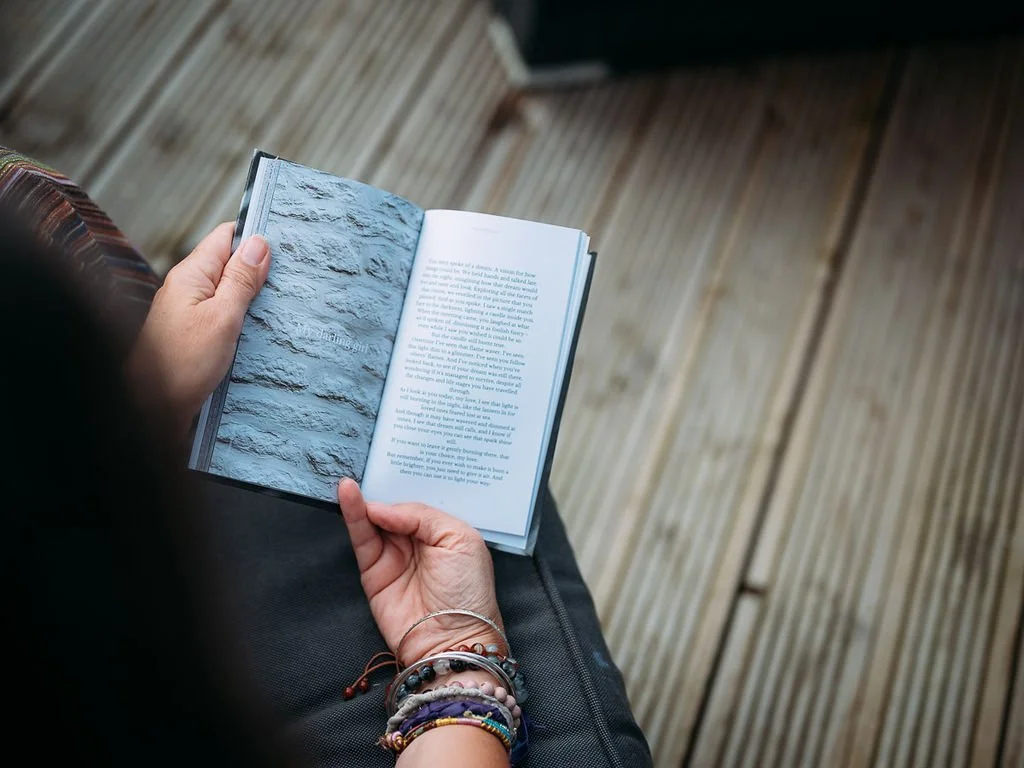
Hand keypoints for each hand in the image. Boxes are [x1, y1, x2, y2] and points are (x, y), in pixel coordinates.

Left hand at [128, 223, 269, 429]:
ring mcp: (189, 309)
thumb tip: (259, 244)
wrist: (153, 407)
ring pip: (227, 289)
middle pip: (228, 263)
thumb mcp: (223, 318)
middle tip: (289, 278)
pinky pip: (222, 311)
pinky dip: (242, 314)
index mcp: (191, 275)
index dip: (254, 236)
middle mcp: (187, 288)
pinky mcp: (193, 331)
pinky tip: (257, 326)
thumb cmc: (181, 365)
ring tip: (278, 303)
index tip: (283, 244)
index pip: (226, 237)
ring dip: (251, 294)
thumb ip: (241, 280)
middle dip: (258, 268)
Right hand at [338, 479, 504, 664]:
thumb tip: (385, 508)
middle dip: (384, 488)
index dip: (408, 485)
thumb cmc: (467, 591)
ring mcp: (395, 555)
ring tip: (352, 479)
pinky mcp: (373, 570)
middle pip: (396, 508)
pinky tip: (348, 494)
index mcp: (446, 531)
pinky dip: (353, 514)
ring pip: (375, 519)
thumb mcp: (459, 539)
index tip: (394, 463)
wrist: (450, 638)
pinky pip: (361, 537)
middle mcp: (420, 541)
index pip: (421, 502)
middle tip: (370, 463)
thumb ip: (423, 516)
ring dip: (364, 499)